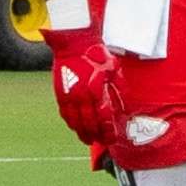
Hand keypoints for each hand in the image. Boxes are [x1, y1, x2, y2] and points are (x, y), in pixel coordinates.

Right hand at [43, 24, 126, 145]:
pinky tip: (75, 127)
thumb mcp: (113, 69)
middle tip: (101, 142)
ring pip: (76, 121)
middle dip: (96, 135)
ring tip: (88, 140)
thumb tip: (124, 105)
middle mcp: (83, 96)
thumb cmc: (96, 54)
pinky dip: (71, 123)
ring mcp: (70, 96)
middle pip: (89, 123)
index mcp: (97, 90)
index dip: (108, 130)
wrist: (73, 43)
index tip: (112, 138)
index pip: (104, 117)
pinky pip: (65, 113)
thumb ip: (119, 88)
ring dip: (82, 133)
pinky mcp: (60, 93)